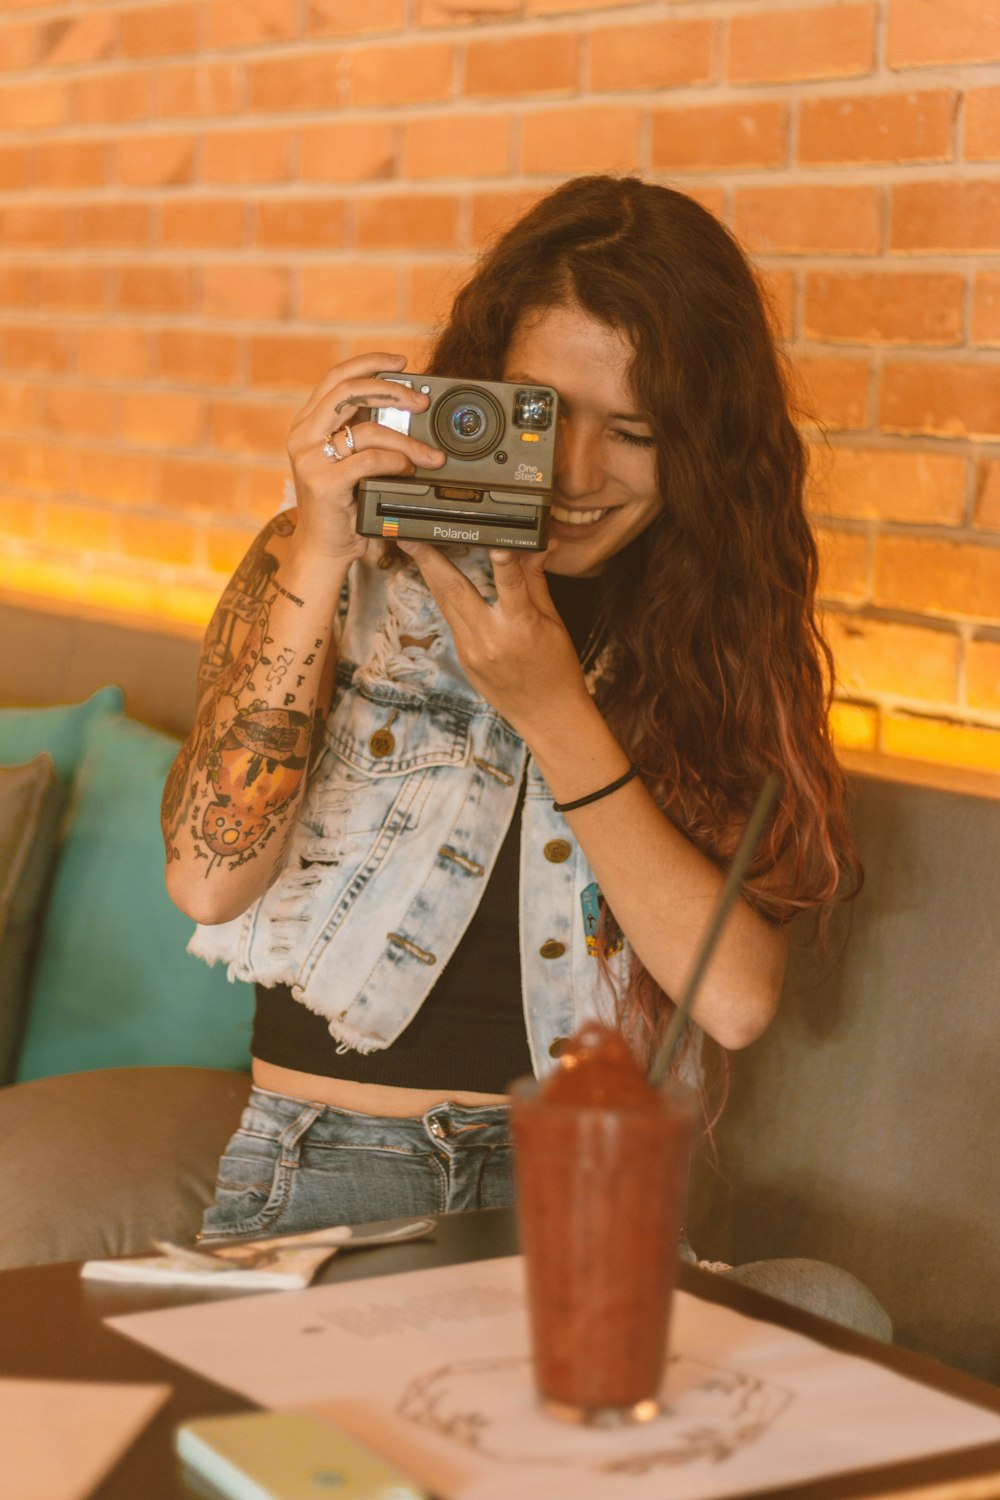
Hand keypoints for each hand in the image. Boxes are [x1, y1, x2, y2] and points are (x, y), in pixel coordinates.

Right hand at [287, 353, 444, 564]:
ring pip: (367, 429)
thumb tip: (404, 406)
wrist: (323, 549)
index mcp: (307, 423)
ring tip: (429, 454)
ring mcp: (310, 458)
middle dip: (392, 391)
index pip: (336, 378)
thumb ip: (361, 432)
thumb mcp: (347, 460)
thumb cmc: (342, 505)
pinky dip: (396, 461)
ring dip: (406, 440)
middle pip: (350, 392)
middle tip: (421, 402)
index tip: (401, 362)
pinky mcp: (323, 482)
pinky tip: (408, 469)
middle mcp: (303, 435)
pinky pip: (369, 459)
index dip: (369, 363)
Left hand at [396, 542, 589, 734]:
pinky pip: (452, 620)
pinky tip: (436, 578)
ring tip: (412, 548)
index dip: (503, 561)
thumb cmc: (557, 668)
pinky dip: (446, 597)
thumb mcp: (554, 622)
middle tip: (410, 536)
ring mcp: (472, 651)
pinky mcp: (463, 658)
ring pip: (446, 603)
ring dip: (429, 574)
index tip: (493, 541)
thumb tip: (541, 545)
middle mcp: (491, 639)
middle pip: (456, 591)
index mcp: (522, 628)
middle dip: (430, 560)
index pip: (511, 584)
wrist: (546, 716)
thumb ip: (536, 581)